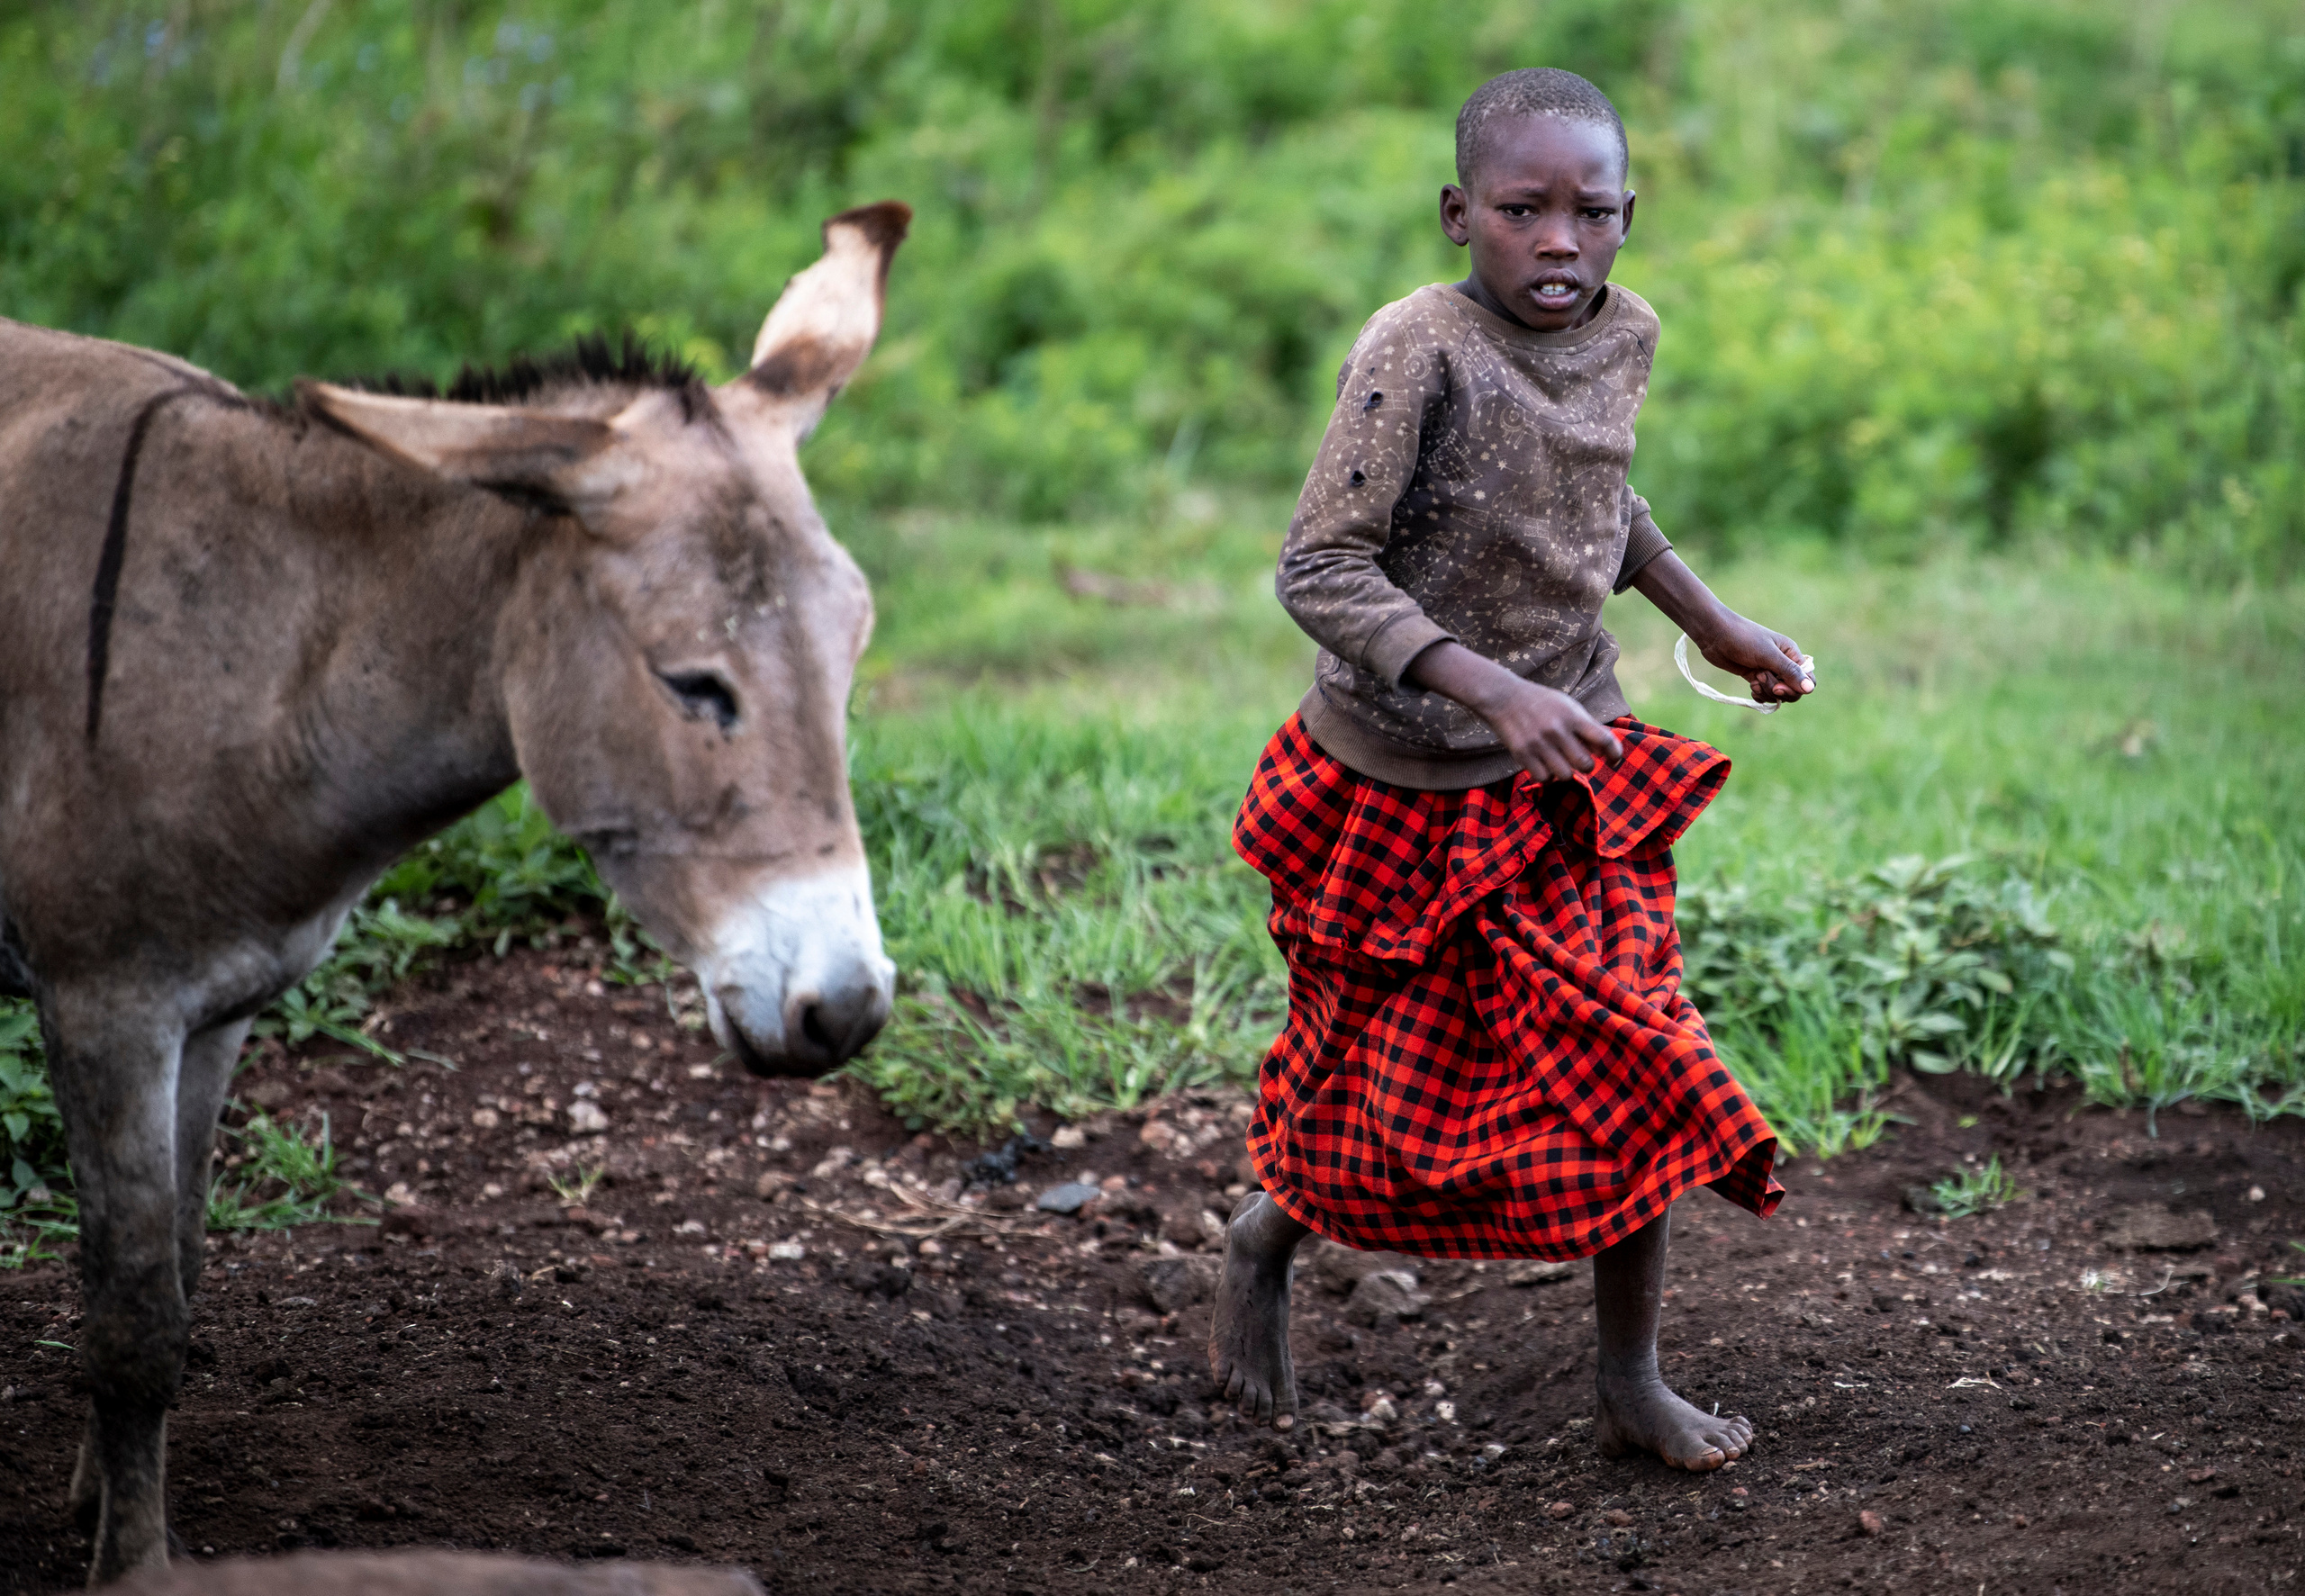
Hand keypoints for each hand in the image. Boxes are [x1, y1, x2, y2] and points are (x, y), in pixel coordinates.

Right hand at [1404, 641, 1622, 781]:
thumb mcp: (1568, 706)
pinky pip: (1543, 778)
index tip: (1613, 760)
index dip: (1614, 754)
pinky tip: (1544, 764)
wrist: (1503, 697)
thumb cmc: (1541, 702)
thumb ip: (1587, 726)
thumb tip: (1605, 751)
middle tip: (1579, 760)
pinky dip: (1547, 775)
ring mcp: (1538, 744)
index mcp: (1572, 716)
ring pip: (1565, 775)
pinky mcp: (1522, 754)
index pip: (1604, 740)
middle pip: (1586, 765)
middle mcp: (1557, 730)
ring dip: (1566, 771)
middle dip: (1586, 765)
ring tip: (1559, 761)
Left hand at [1628, 552, 1813, 705]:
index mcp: (1792, 654)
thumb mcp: (1768, 655)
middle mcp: (1783, 662)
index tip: (1779, 687)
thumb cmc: (1743, 638)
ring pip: (1776, 693)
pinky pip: (1763, 693)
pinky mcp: (1754, 675)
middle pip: (1792, 689)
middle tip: (1761, 679)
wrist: (1714, 634)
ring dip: (1765, 691)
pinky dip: (1758, 695)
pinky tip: (1751, 688)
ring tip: (1753, 679)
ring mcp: (1768, 670)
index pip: (1807, 679)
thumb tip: (1810, 690)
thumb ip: (1789, 672)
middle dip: (1778, 690)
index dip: (1796, 688)